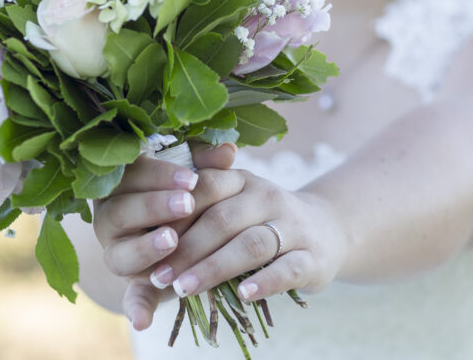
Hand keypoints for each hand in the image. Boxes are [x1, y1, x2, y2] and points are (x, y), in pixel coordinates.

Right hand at [90, 142, 239, 328]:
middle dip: (154, 206)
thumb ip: (205, 163)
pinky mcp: (133, 285)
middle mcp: (111, 218)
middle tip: (187, 204)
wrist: (186, 234)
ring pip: (120, 253)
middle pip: (121, 211)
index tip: (191, 179)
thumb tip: (228, 150)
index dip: (160, 175)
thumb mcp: (193, 175)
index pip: (132, 174)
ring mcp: (118, 253)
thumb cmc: (185, 193)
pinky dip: (137, 309)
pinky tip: (145, 320)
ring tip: (172, 240)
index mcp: (121, 184)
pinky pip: (130, 298)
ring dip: (145, 248)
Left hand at [147, 171, 347, 307]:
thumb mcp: (232, 206)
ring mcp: (292, 226)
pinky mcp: (312, 257)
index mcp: (241, 180)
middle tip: (159, 276)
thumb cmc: (260, 222)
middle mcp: (267, 196)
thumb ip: (196, 214)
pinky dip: (265, 281)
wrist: (326, 229)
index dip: (175, 214)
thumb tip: (147, 236)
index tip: (148, 240)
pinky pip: (287, 268)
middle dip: (187, 249)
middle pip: (222, 219)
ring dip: (214, 267)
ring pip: (251, 244)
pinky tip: (244, 293)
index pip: (205, 188)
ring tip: (185, 289)